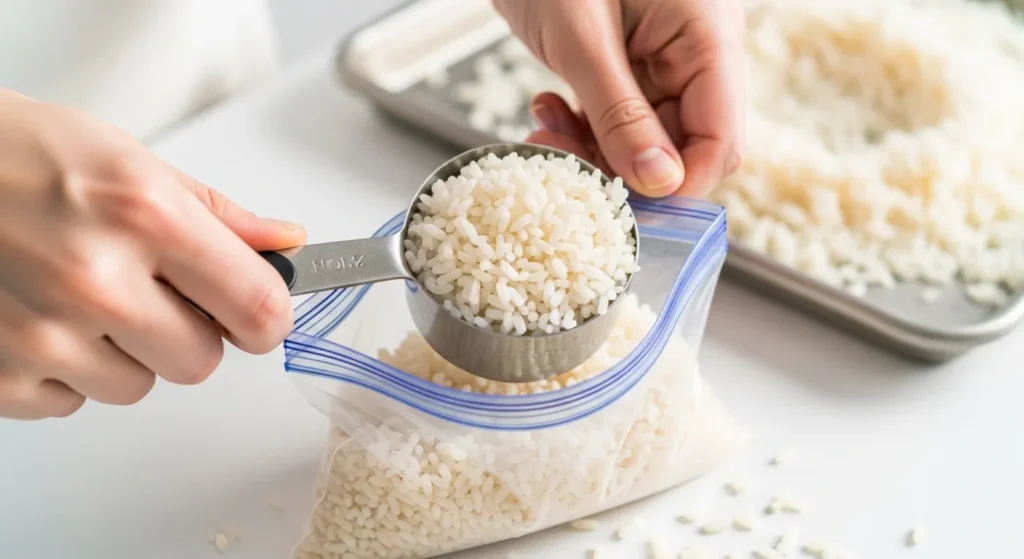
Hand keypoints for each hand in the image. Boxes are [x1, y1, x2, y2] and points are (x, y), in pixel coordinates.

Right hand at [0, 91, 303, 419]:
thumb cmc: (20, 157)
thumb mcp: (132, 161)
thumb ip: (218, 215)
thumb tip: (285, 244)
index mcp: (144, 216)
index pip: (258, 308)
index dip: (267, 317)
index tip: (260, 313)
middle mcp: (94, 280)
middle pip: (202, 361)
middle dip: (189, 332)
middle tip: (150, 290)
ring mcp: (41, 336)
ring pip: (138, 387)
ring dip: (125, 353)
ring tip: (81, 295)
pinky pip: (73, 403)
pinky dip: (66, 371)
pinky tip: (40, 316)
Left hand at [494, 0, 745, 197]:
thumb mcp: (582, 38)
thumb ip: (621, 113)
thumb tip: (659, 183)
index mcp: (707, 37)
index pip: (720, 139)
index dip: (679, 184)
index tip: (625, 204)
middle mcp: (694, 52)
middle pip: (683, 146)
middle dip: (623, 170)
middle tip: (566, 166)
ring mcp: (661, 58)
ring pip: (645, 139)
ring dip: (594, 151)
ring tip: (546, 133)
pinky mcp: (628, 61)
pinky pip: (618, 117)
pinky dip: (583, 127)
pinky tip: (549, 110)